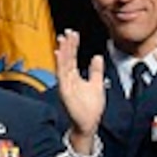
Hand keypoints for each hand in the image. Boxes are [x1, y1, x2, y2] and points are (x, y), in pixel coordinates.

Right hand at [54, 30, 103, 153]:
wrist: (88, 124)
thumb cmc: (90, 108)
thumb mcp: (97, 84)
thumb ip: (96, 71)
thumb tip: (97, 57)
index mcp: (74, 77)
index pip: (72, 57)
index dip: (72, 45)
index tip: (73, 34)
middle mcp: (68, 79)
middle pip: (66, 59)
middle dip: (66, 45)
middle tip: (67, 32)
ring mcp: (65, 85)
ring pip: (62, 64)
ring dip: (62, 51)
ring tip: (64, 39)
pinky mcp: (64, 91)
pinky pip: (61, 76)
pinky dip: (60, 64)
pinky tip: (60, 54)